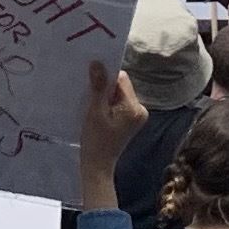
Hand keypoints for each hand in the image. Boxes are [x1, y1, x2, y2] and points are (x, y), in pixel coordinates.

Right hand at [76, 58, 147, 212]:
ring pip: (118, 95)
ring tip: (92, 105)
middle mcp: (140, 109)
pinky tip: (96, 111)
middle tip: (88, 94)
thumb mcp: (95, 112)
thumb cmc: (95, 141)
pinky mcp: (130, 121)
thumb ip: (98, 87)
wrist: (97, 166)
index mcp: (135, 107)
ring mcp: (136, 116)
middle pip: (120, 87)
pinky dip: (107, 104)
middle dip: (105, 88)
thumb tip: (97, 63)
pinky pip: (118, 104)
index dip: (105, 78)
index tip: (90, 80)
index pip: (121, 80)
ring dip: (105, 96)